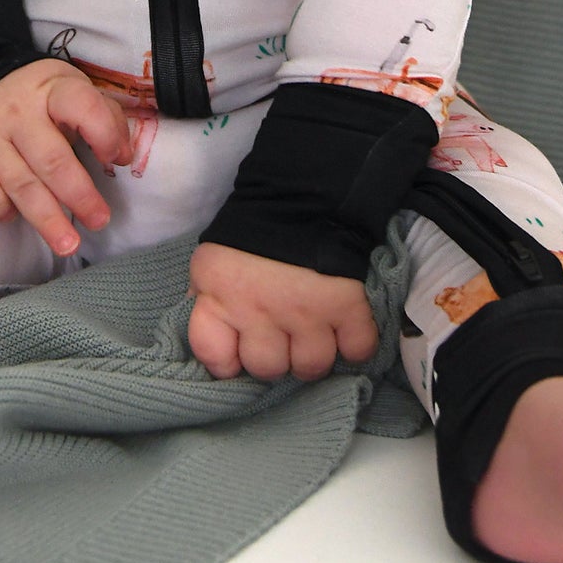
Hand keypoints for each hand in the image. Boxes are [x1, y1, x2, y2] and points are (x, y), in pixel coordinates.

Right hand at [0, 58, 132, 255]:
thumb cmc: (35, 99)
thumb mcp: (69, 92)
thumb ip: (102, 118)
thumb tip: (122, 156)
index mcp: (51, 88)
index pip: (81, 106)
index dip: (104, 133)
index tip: (116, 160)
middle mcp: (16, 109)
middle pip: (51, 158)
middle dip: (78, 194)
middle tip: (98, 221)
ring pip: (18, 183)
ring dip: (46, 218)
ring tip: (68, 244)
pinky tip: (13, 214)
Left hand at [187, 241, 378, 381]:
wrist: (305, 193)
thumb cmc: (253, 233)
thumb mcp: (214, 262)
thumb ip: (208, 300)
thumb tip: (214, 340)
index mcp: (220, 295)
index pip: (212, 355)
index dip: (227, 360)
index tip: (240, 349)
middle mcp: (258, 310)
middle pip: (267, 369)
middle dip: (276, 357)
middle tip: (283, 335)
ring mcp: (304, 311)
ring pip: (310, 366)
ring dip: (313, 354)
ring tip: (313, 333)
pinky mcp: (346, 306)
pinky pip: (355, 350)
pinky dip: (354, 344)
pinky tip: (344, 329)